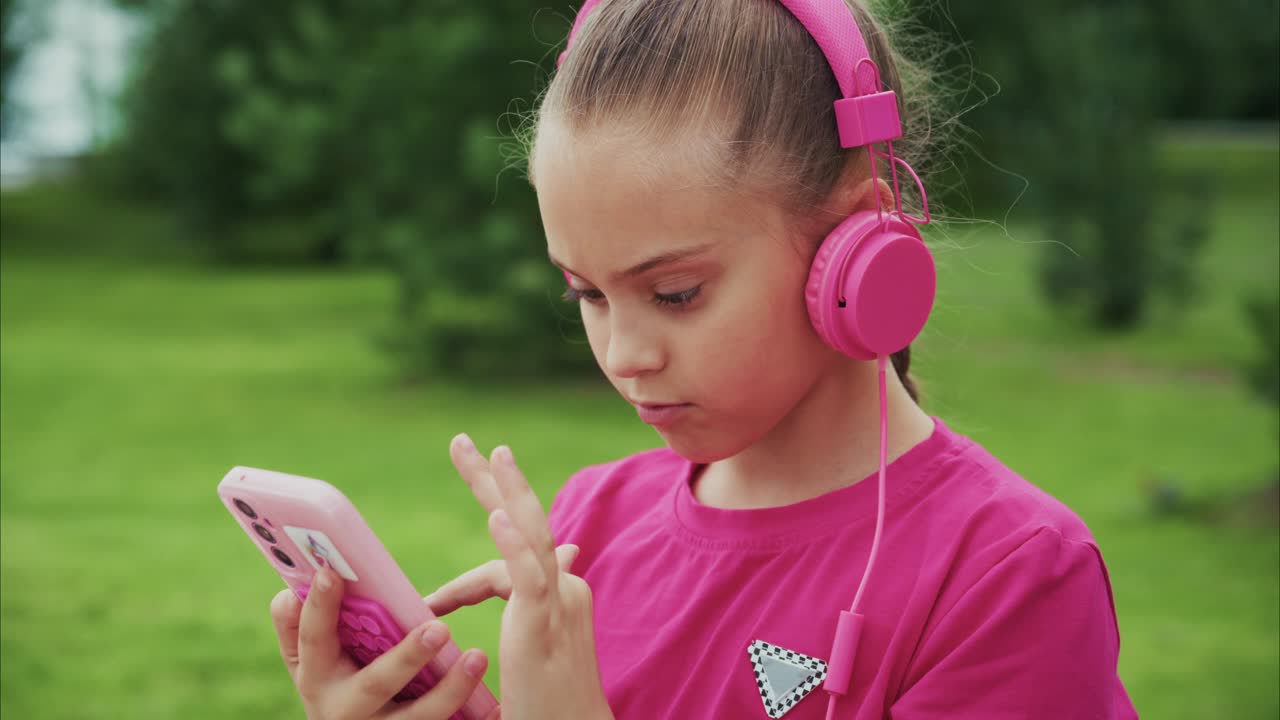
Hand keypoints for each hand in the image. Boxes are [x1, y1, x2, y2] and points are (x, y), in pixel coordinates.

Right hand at [269, 566, 499, 719]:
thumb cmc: (335, 686)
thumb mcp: (312, 664)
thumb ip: (298, 629)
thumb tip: (285, 594)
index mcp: (316, 678)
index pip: (312, 640)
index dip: (318, 607)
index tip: (330, 572)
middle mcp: (344, 710)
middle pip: (375, 684)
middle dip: (406, 657)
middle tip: (438, 628)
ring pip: (418, 718)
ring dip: (450, 690)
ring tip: (477, 657)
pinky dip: (471, 718)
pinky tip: (498, 706)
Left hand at [448, 434, 613, 719]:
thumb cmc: (551, 706)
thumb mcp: (538, 649)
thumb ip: (537, 606)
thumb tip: (563, 558)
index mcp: (554, 598)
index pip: (508, 564)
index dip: (464, 582)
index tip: (429, 606)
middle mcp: (563, 590)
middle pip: (527, 522)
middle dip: (495, 481)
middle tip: (463, 442)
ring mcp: (558, 604)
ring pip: (535, 535)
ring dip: (509, 490)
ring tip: (490, 452)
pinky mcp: (546, 624)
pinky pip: (531, 577)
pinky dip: (514, 544)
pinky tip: (494, 514)